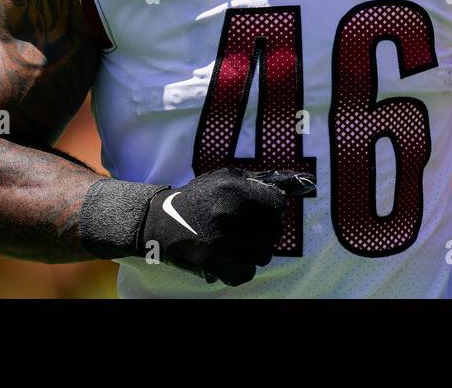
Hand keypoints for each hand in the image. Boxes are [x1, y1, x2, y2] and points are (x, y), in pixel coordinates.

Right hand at [140, 167, 314, 286]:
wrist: (159, 219)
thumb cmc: (197, 197)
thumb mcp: (224, 177)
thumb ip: (255, 180)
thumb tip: (292, 185)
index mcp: (236, 187)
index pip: (278, 205)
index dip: (273, 211)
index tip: (265, 214)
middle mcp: (231, 210)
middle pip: (274, 232)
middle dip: (266, 233)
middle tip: (250, 231)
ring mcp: (222, 237)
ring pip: (263, 254)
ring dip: (255, 252)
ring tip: (240, 245)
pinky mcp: (211, 259)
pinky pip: (245, 273)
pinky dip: (243, 271)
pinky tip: (235, 262)